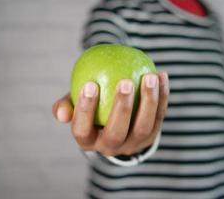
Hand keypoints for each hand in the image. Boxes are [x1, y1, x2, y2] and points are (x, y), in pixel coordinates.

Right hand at [52, 72, 168, 155]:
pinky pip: (158, 117)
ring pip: (143, 127)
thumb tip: (61, 114)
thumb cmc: (92, 106)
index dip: (84, 110)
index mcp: (88, 141)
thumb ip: (66, 105)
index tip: (89, 84)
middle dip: (121, 108)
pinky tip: (161, 75)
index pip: (82, 130)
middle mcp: (110, 147)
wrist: (116, 119)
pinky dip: (162, 96)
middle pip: (116, 133)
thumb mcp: (75, 104)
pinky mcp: (150, 137)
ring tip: (150, 76)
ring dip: (148, 102)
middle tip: (125, 82)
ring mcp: (132, 144)